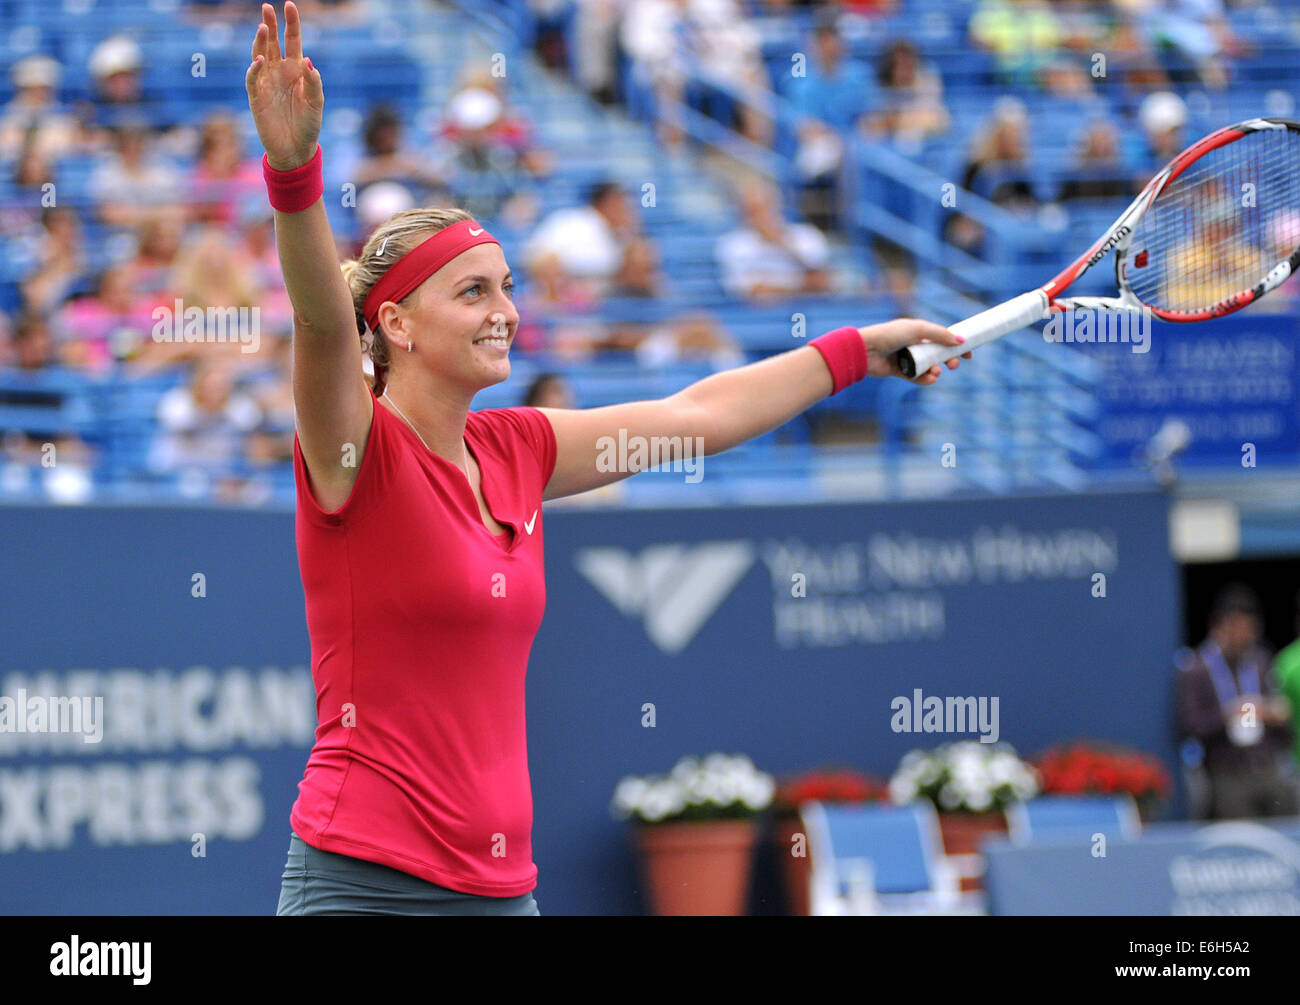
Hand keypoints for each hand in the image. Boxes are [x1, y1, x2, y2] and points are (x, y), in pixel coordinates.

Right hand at [246, 2, 322, 170]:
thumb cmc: (309, 127)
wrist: (296, 150)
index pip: (293, 41)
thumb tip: (307, 60)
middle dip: (270, 24)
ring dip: (261, 42)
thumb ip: (313, 82)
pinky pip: (253, 78)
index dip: (291, 24)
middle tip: (267, 7)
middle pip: (273, 43)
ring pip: (260, 55)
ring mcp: (266, 83)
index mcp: (295, 71)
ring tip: (264, 27)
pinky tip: (260, 60)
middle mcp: (279, 73)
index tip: (289, 5)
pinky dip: (254, 68)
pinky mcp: (257, 97)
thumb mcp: (317, 104)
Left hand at [859, 318, 970, 383]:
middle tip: (953, 365)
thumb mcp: (918, 330)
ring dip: (936, 371)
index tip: (969, 354)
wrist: (866, 350)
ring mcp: (907, 358)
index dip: (956, 346)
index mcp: (919, 331)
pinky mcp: (900, 371)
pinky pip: (917, 377)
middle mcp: (914, 344)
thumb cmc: (891, 335)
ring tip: (936, 372)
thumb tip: (961, 341)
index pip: (943, 338)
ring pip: (929, 367)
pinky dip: (925, 379)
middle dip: (948, 360)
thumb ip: (940, 334)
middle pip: (938, 354)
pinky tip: (930, 379)